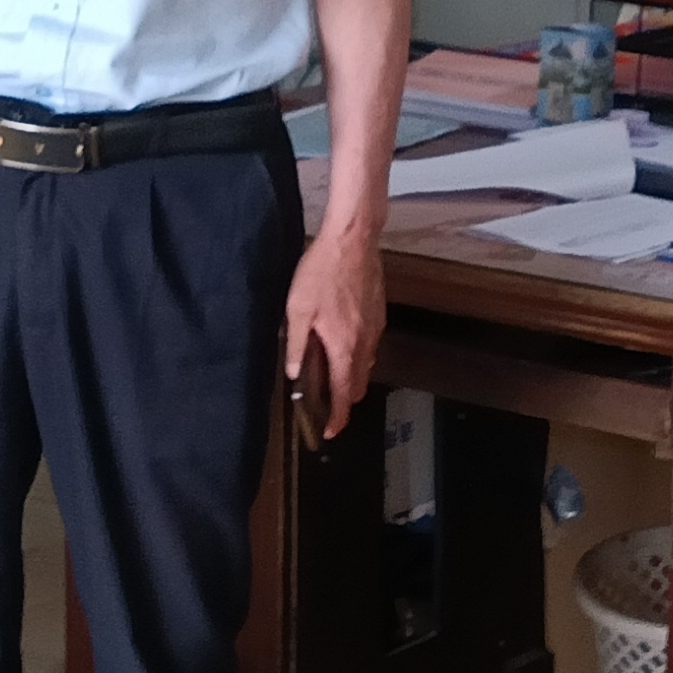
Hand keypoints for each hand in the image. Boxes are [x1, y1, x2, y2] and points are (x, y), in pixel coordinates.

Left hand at [285, 222, 382, 439]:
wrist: (353, 241)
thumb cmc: (322, 272)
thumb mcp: (297, 309)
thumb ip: (296, 344)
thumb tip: (293, 372)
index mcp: (343, 347)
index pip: (344, 395)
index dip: (338, 418)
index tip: (330, 431)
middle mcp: (365, 343)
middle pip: (359, 385)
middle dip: (345, 400)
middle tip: (325, 401)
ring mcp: (375, 329)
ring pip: (366, 366)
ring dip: (351, 376)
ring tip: (328, 369)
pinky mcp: (379, 315)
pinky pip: (370, 346)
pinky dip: (357, 355)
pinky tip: (340, 341)